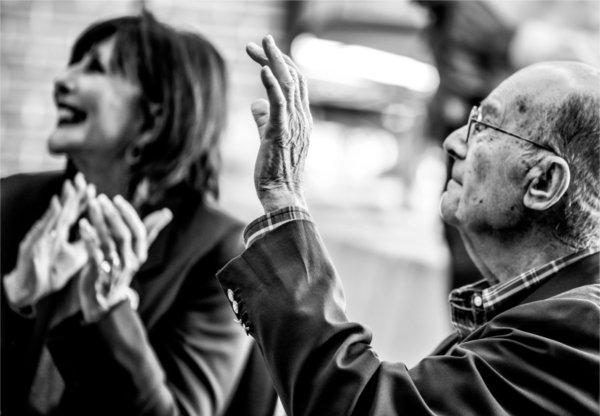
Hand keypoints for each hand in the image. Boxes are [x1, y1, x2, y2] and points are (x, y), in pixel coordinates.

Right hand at [3, 173, 92, 308]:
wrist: (30, 290)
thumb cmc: (51, 270)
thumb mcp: (75, 255)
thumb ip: (88, 242)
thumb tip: (105, 232)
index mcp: (60, 234)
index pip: (74, 214)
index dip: (83, 201)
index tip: (93, 187)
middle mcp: (50, 233)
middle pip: (64, 210)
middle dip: (73, 194)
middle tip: (81, 178)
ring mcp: (40, 238)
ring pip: (54, 216)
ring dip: (63, 200)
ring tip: (70, 186)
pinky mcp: (33, 247)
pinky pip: (43, 230)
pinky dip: (50, 216)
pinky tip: (56, 204)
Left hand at [78, 194, 171, 321]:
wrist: (105, 303)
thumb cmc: (121, 270)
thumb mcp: (137, 251)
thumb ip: (150, 231)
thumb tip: (167, 212)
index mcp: (140, 255)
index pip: (139, 232)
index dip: (128, 214)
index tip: (117, 199)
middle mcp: (130, 262)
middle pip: (124, 235)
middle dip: (112, 215)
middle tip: (101, 198)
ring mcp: (116, 270)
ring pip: (108, 243)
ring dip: (99, 222)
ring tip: (91, 206)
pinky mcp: (99, 275)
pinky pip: (95, 254)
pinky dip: (89, 239)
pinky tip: (83, 225)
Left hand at [246, 35, 311, 211]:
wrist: (282, 197)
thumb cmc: (275, 172)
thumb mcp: (269, 138)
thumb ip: (263, 119)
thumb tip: (255, 102)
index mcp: (301, 119)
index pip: (295, 84)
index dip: (281, 65)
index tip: (262, 54)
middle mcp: (302, 118)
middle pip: (293, 77)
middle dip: (276, 56)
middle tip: (258, 41)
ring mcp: (294, 125)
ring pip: (288, 85)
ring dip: (274, 60)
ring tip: (261, 43)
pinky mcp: (281, 133)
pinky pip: (279, 105)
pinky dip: (272, 85)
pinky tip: (263, 69)